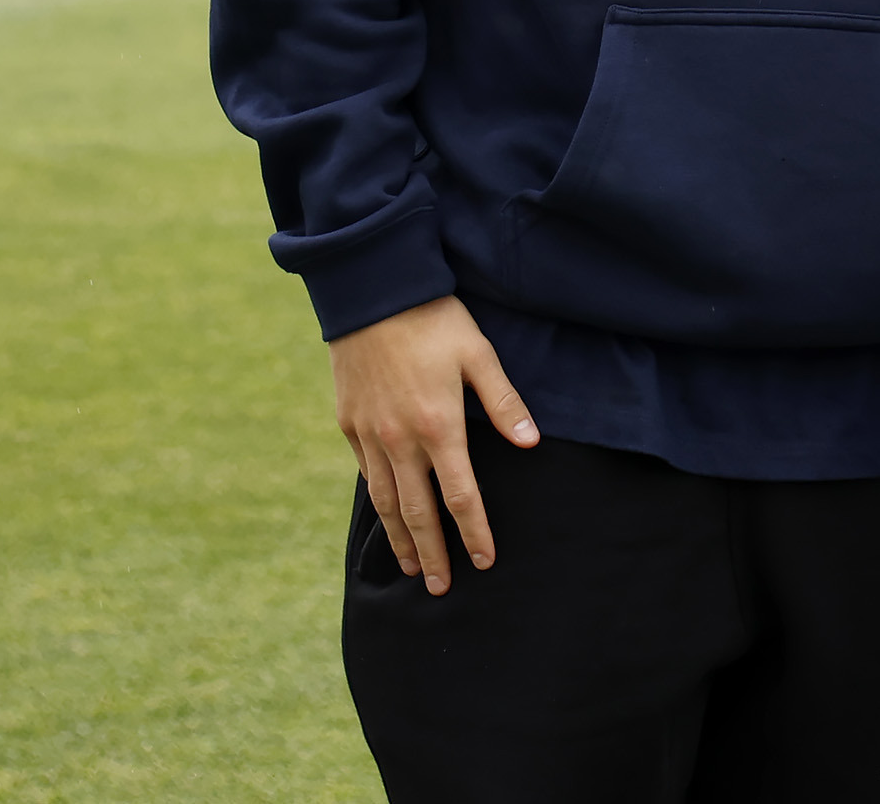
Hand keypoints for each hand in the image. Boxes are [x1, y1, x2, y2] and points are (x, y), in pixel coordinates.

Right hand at [329, 295, 537, 595]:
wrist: (371, 291)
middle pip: (417, 513)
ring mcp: (369, 434)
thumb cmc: (434, 318)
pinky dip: (376, 500)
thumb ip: (504, 401)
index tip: (485, 561)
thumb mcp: (478, 353)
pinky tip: (384, 513)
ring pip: (384, 501)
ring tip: (410, 566)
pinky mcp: (348, 422)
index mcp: (439, 426)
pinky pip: (364, 472)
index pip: (460, 497)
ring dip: (399, 538)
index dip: (474, 533)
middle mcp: (400, 440)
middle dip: (432, 553)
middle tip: (441, 588)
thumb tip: (530, 443)